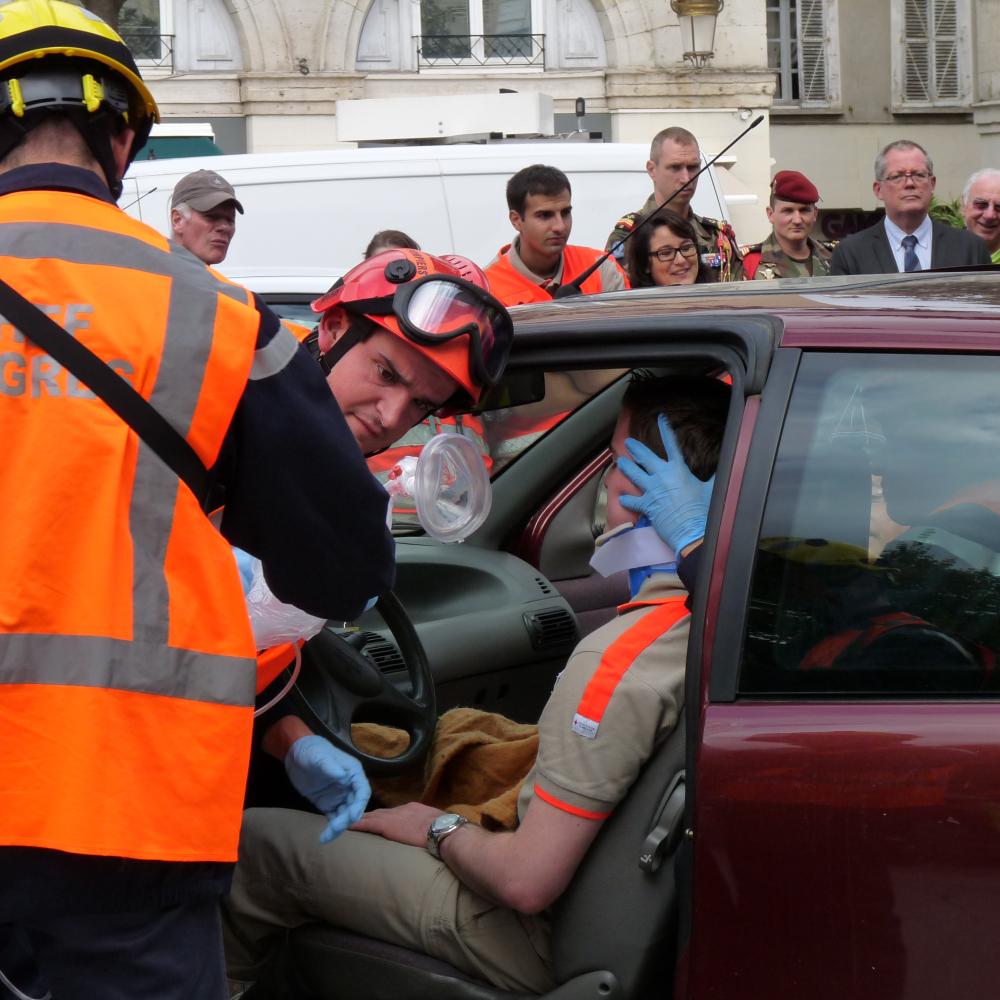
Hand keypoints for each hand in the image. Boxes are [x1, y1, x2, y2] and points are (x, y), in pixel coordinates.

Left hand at [284, 735, 370, 843]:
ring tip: (326, 837)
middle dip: (347, 819)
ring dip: (339, 827)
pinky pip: (333, 818)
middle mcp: (349, 787)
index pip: (362, 791)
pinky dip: (331, 829)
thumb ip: (330, 765)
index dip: (360, 805)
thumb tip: (342, 776)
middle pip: (354, 806)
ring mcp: (339, 797)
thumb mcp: (319, 756)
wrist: (297, 755)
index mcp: (353, 773)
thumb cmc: (312, 751)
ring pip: (344, 815)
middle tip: (335, 827)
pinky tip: (325, 837)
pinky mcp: (328, 805)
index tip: (352, 816)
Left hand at [351, 802, 445, 848]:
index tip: (378, 820)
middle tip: (357, 819)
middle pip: (381, 813)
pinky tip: (348, 826)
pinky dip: (357, 824)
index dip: (385, 816)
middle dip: (370, 816)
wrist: (445, 831)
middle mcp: (402, 809)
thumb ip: (429, 828)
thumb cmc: (447, 831)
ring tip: (349, 822)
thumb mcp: (437, 825)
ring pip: (372, 817)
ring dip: (361, 819)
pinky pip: (368, 824)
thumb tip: (432, 835)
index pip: (395, 812)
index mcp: (415, 809)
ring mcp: (394, 816)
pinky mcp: (387, 826)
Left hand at [617, 413, 713, 553]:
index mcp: (679, 470)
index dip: (665, 430)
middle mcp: (662, 477)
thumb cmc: (704, 511)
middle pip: (645, 458)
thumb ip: (712, 477)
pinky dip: (627, 500)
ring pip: (634, 475)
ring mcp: (652, 491)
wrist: (692, 531)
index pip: (671, 445)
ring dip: (626, 467)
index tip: (660, 419)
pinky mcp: (647, 506)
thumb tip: (723, 469)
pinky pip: (632, 501)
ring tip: (619, 462)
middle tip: (628, 443)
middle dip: (635, 448)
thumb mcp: (711, 489)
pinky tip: (622, 498)